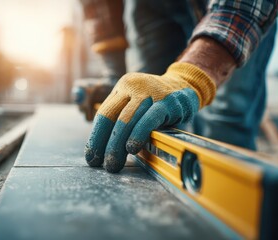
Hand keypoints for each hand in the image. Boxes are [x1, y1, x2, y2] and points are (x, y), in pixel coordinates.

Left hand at [84, 62, 215, 172]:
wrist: (186, 84)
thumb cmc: (158, 101)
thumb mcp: (137, 103)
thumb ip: (123, 118)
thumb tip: (106, 148)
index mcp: (122, 87)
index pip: (104, 113)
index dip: (96, 136)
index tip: (91, 156)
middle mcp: (133, 86)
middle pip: (111, 116)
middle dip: (103, 143)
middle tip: (100, 163)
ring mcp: (150, 92)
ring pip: (127, 119)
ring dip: (117, 144)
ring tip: (113, 163)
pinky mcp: (166, 101)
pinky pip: (148, 119)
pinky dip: (138, 134)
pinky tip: (131, 148)